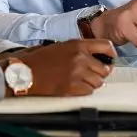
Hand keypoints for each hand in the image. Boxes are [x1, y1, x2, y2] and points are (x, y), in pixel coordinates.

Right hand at [1, 39, 116, 96]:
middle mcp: (80, 58)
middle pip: (105, 69)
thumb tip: (97, 57)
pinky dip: (84, 91)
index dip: (111, 54)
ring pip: (98, 82)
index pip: (106, 46)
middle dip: (99, 73)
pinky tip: (73, 86)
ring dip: (91, 83)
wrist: (25, 71)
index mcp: (78, 45)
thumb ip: (80, 49)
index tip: (109, 59)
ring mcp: (77, 73)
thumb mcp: (61, 46)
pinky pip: (89, 91)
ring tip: (79, 80)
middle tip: (90, 74)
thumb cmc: (40, 59)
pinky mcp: (72, 87)